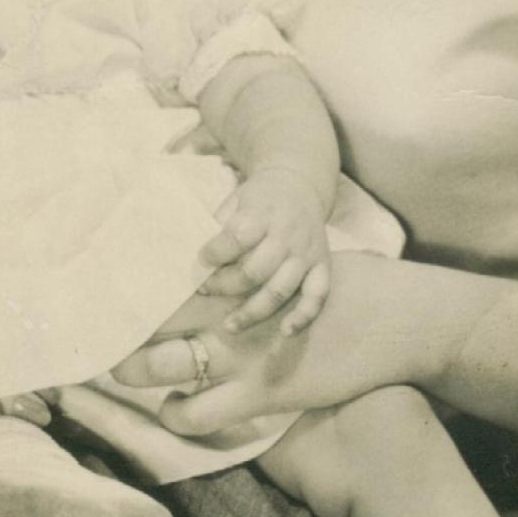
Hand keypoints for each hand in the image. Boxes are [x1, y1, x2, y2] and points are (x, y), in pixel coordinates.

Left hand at [114, 251, 421, 434]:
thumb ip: (253, 262)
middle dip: (116, 323)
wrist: (394, 320)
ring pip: (165, 365)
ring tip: (122, 369)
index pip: (167, 272)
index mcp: (238, 272)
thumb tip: (223, 253)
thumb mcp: (297, 261)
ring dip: (136, 369)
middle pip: (152, 314)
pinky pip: (200, 414)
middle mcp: (230, 310)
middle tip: (91, 330)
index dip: (128, 278)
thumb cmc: (347, 284)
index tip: (98, 283)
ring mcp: (242, 354)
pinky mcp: (261, 393)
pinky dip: (178, 414)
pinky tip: (176, 407)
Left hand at [199, 167, 329, 333]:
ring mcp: (306, 253)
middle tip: (207, 289)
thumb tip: (194, 258)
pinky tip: (285, 331)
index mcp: (263, 212)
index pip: (238, 237)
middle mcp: (287, 234)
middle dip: (226, 285)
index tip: (201, 260)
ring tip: (229, 326)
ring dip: (253, 312)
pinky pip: (317, 296)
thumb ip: (219, 225)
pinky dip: (303, 316)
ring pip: (280, 290)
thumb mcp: (236, 198)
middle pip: (255, 271)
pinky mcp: (323, 265)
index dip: (215, 253)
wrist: (300, 185)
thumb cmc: (259, 198)